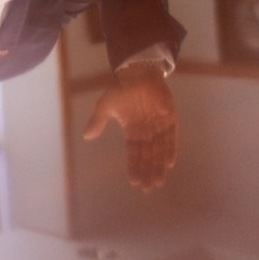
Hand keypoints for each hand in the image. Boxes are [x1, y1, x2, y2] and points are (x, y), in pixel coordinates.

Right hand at [83, 62, 177, 191]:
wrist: (136, 71)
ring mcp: (159, 125)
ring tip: (158, 181)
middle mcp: (147, 131)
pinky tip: (169, 163)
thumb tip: (87, 137)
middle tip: (148, 188)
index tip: (134, 182)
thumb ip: (98, 121)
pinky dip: (170, 149)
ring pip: (160, 150)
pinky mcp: (170, 118)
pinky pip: (171, 137)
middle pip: (148, 155)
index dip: (134, 167)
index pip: (133, 152)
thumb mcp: (105, 105)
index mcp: (132, 130)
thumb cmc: (120, 88)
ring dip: (159, 165)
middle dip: (148, 171)